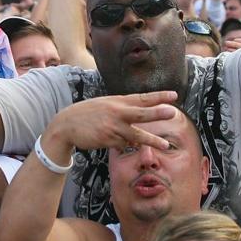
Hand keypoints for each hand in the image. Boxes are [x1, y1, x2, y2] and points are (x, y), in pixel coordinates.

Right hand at [42, 92, 177, 154]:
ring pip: (136, 135)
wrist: (66, 124)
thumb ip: (122, 110)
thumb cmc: (87, 114)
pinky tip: (110, 139)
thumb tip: (138, 119)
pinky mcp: (107, 139)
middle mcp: (117, 112)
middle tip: (173, 112)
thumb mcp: (105, 105)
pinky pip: (122, 144)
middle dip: (158, 112)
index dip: (158, 97)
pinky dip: (121, 144)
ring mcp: (112, 126)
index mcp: (118, 101)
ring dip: (151, 140)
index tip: (174, 95)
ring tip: (165, 145)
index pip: (142, 98)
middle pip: (141, 113)